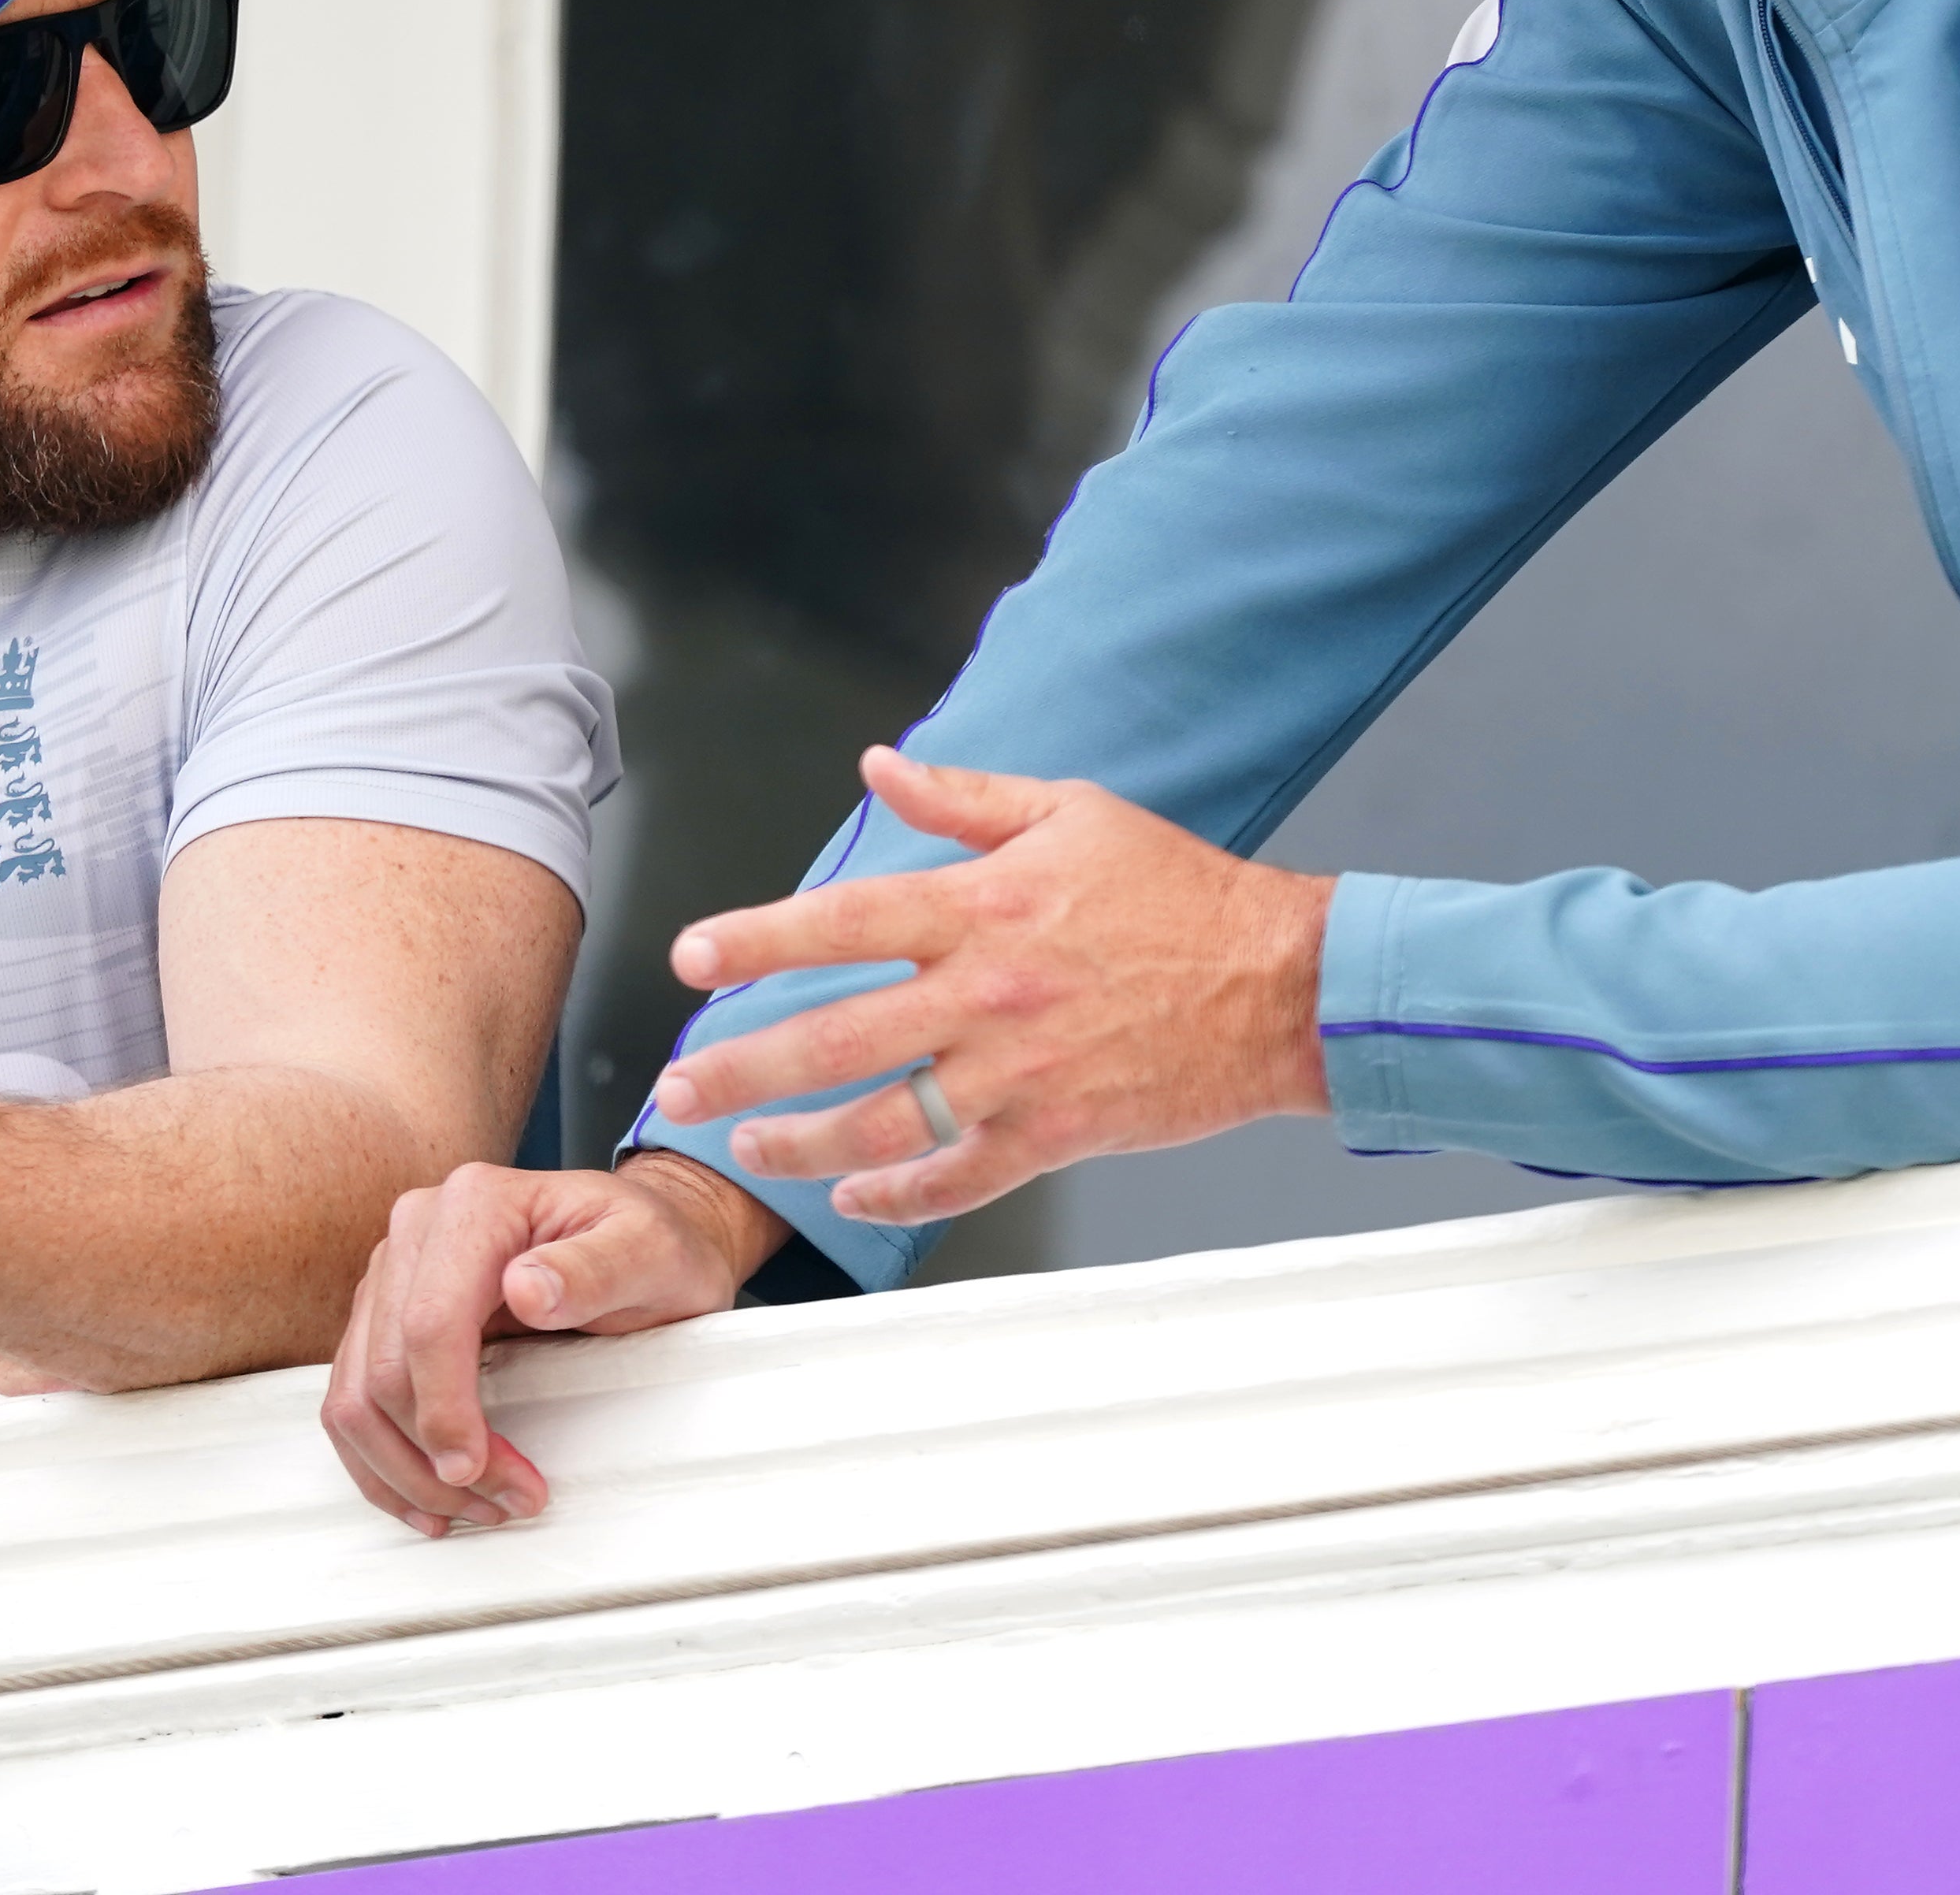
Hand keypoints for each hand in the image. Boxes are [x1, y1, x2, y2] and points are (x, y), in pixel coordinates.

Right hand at [321, 1155, 781, 1535]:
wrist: (635, 1240)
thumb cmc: (648, 1245)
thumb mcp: (650, 1253)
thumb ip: (595, 1268)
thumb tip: (525, 1290)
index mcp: (475, 1205)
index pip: (430, 1322)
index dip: (444, 1408)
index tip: (475, 1468)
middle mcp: (417, 1230)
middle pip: (384, 1368)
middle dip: (432, 1455)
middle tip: (505, 1500)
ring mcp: (394, 1273)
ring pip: (356, 1394)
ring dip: (403, 1470)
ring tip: (475, 1508)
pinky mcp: (385, 1314)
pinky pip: (355, 1398)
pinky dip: (380, 1460)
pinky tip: (426, 1497)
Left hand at [651, 748, 1333, 1225]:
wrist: (1279, 984)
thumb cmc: (1179, 893)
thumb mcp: (1070, 813)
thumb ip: (963, 800)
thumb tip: (877, 766)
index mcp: (986, 907)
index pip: (845, 922)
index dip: (758, 938)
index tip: (690, 956)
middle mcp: (989, 995)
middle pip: (837, 1038)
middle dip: (743, 1066)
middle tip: (680, 1085)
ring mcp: (1020, 1074)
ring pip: (882, 1121)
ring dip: (799, 1140)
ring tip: (744, 1142)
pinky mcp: (1055, 1134)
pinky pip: (957, 1177)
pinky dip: (897, 1192)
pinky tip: (852, 1193)